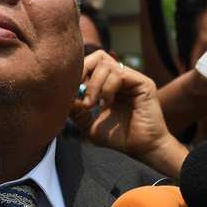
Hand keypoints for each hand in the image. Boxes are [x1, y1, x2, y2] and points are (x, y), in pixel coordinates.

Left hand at [72, 51, 185, 177]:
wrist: (143, 149)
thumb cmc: (119, 138)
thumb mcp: (89, 125)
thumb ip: (77, 111)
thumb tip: (63, 98)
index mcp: (110, 84)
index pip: (91, 64)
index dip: (78, 73)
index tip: (70, 93)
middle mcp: (122, 77)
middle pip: (98, 57)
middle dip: (83, 72)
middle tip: (79, 94)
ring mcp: (133, 78)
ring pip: (106, 65)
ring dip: (94, 85)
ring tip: (93, 105)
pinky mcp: (143, 83)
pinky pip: (119, 74)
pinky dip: (107, 88)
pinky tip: (106, 104)